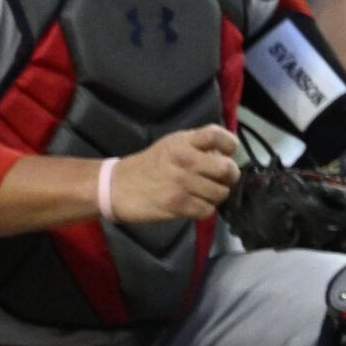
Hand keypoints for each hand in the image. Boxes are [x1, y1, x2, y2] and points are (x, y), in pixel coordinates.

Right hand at [113, 126, 239, 222]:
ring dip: (216, 196)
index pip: (216, 135)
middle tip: (221, 180)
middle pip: (227, 169)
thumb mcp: (171, 145)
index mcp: (184, 141)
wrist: (116, 187)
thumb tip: (226, 155)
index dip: (230, 144)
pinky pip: (207, 210)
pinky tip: (194, 205)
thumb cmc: (150, 165)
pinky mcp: (177, 204)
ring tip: (203, 193)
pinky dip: (204, 210)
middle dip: (229, 177)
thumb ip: (198, 146)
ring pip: (221, 193)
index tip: (227, 153)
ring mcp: (182, 183)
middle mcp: (185, 159)